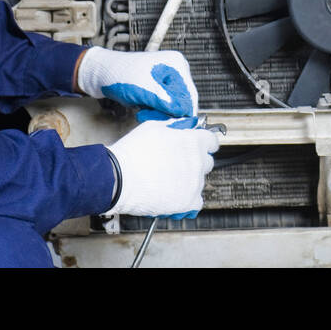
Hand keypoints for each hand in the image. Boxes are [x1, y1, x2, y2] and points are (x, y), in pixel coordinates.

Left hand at [76, 47, 198, 119]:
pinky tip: (142, 110)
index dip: (181, 113)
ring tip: (143, 113)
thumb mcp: (144, 89)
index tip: (169, 125)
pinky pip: (163, 105)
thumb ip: (165, 101)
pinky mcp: (158, 87)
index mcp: (176, 64)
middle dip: (167, 113)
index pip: (189, 96)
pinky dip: (154, 110)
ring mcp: (166, 78)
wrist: (99, 74)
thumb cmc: (119, 75)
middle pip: (182, 101)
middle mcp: (175, 70)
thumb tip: (183, 113)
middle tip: (150, 117)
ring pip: (172, 105)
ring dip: (159, 113)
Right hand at [105, 118, 221, 217]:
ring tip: (168, 180)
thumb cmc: (132, 153)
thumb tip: (182, 128)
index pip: (211, 141)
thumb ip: (174, 127)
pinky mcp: (188, 202)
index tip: (199, 145)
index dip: (203, 142)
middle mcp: (197, 162)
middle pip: (207, 161)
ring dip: (189, 180)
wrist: (119, 179)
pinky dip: (188, 199)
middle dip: (195, 161)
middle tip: (178, 163)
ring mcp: (194, 183)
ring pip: (200, 181)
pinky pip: (197, 201)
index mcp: (192, 141)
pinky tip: (175, 194)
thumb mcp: (153, 127)